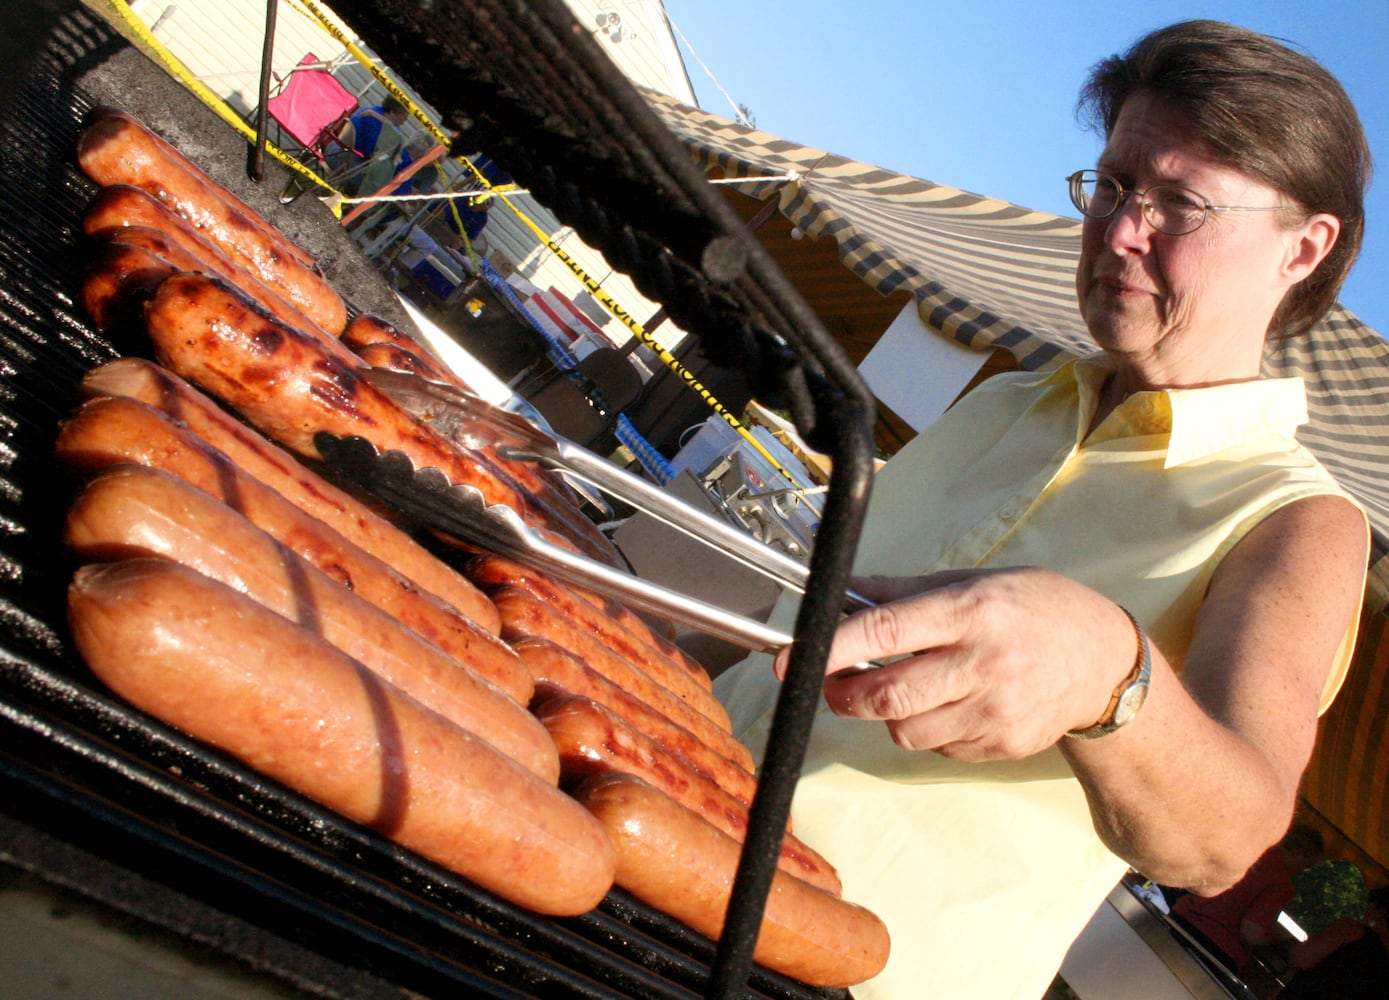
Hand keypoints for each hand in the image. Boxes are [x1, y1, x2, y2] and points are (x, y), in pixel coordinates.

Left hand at [774, 567, 1138, 759]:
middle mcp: (982, 662)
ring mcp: (994, 711)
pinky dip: (927, 729)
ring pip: (904, 730)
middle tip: (831, 684)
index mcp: (970, 610)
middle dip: (843, 694)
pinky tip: (947, 703)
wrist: (1105, 661)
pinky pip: (938, 747)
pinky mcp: (1002, 745)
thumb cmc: (1035, 610)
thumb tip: (842, 591)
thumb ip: (903, 591)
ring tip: (901, 688)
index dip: (831, 649)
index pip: (884, 630)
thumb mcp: (974, 580)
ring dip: (886, 714)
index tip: (792, 660)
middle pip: (886, 696)